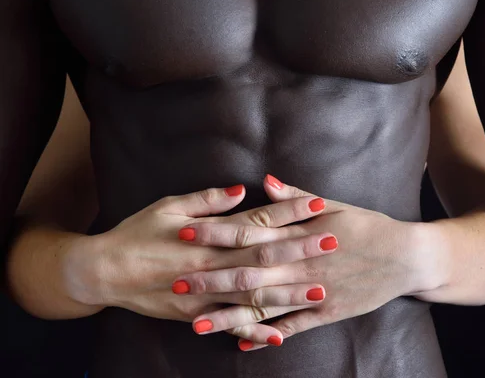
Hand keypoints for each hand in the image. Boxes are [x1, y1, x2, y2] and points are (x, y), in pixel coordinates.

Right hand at [64, 185, 335, 344]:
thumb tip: (242, 191)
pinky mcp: (197, 314)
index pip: (258, 221)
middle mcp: (212, 266)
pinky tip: (280, 337)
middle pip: (265, 257)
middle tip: (334, 244)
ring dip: (289, 293)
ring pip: (255, 295)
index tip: (317, 206)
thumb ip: (207, 201)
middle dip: (301, 250)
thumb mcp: (169, 207)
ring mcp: (206, 294)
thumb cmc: (137, 233)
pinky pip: (232, 324)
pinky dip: (255, 332)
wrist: (105, 272)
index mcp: (209, 237)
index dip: (288, 212)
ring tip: (321, 291)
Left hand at [182, 176, 440, 350]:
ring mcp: (314, 291)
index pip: (248, 231)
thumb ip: (295, 198)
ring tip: (197, 324)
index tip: (184, 233)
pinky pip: (292, 327)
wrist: (406, 257)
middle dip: (210, 279)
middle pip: (248, 272)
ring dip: (230, 315)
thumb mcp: (335, 205)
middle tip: (175, 285)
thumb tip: (264, 182)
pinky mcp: (327, 312)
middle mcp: (301, 264)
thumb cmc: (368, 226)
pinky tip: (243, 345)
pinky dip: (268, 336)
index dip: (215, 232)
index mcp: (299, 234)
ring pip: (264, 305)